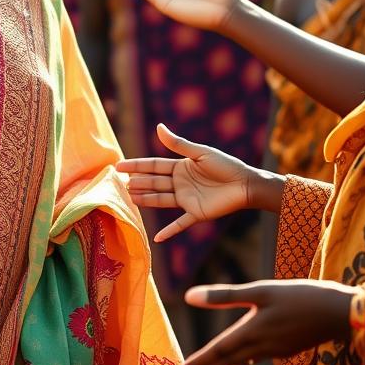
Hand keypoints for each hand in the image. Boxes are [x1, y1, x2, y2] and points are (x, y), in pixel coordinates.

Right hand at [118, 124, 267, 239]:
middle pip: (154, 182)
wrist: (246, 184)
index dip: (136, 166)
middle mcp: (180, 183)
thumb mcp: (200, 153)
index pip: (153, 166)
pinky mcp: (196, 213)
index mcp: (180, 168)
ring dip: (145, 199)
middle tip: (119, 184)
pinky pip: (180, 224)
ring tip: (129, 198)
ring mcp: (186, 199)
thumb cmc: (226, 165)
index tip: (119, 166)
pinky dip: (169, 231)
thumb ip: (178, 144)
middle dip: (137, 182)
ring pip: (160, 199)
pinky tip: (157, 237)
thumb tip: (158, 127)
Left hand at [175, 280, 353, 364]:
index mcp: (252, 332)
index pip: (217, 350)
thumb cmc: (300, 297)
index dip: (196, 361)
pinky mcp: (286, 347)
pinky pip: (257, 359)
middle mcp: (262, 346)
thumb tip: (188, 296)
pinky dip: (241, 362)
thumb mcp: (261, 291)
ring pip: (241, 361)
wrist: (341, 314)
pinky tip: (238, 362)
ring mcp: (276, 349)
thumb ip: (225, 295)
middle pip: (226, 360)